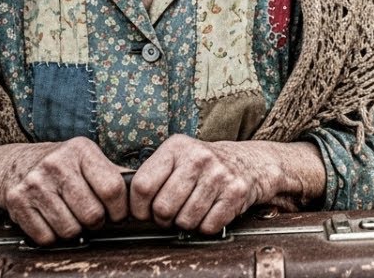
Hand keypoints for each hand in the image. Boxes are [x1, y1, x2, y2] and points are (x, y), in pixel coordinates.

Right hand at [0, 138, 127, 245]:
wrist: (14, 165)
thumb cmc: (60, 165)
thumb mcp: (87, 158)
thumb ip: (114, 173)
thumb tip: (144, 191)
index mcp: (81, 150)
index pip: (113, 188)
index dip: (120, 209)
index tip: (117, 213)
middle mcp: (56, 163)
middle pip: (92, 214)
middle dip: (97, 222)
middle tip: (92, 217)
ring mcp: (35, 183)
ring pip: (70, 229)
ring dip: (75, 231)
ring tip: (72, 217)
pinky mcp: (18, 202)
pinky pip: (47, 237)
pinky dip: (53, 236)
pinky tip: (53, 221)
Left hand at [129, 135, 278, 234]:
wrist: (248, 162)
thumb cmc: (204, 165)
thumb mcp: (177, 156)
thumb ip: (152, 174)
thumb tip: (125, 203)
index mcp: (177, 147)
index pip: (142, 186)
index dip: (138, 207)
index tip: (143, 211)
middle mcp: (198, 158)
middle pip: (162, 208)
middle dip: (163, 219)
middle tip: (170, 213)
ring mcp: (219, 175)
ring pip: (185, 220)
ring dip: (185, 223)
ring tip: (190, 210)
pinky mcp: (235, 192)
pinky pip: (207, 226)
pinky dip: (205, 226)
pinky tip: (208, 211)